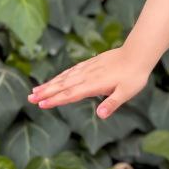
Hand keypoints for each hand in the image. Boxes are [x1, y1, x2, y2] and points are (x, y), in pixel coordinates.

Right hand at [27, 45, 151, 118]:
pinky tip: (55, 78)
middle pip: (62, 85)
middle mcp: (87, 76)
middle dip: (46, 92)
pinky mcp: (90, 63)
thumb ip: (112, 103)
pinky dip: (60, 75)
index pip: (70, 94)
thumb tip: (100, 115)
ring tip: (35, 89)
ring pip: (64, 77)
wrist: (137, 53)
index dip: (56, 100)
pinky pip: (71, 70)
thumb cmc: (134, 75)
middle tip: (30, 98)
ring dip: (49, 83)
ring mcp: (87, 68)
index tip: (41, 104)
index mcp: (93, 85)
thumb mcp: (126, 93)